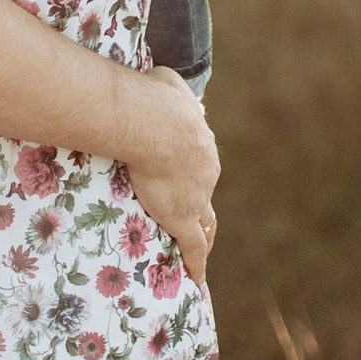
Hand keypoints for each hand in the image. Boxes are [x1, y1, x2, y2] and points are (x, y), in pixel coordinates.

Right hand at [126, 70, 219, 279]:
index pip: (199, 164)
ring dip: (203, 238)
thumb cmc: (155, 100)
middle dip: (199, 205)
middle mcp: (206, 174)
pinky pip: (193, 249)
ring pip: (206, 224)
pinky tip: (197, 281)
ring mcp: (197, 198)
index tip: (183, 177)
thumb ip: (166, 87)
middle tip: (192, 217)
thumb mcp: (167, 85)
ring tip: (198, 254)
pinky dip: (196, 266)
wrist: (155, 122)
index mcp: (201, 145)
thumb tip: (156, 78)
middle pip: (205, 194)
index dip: (191, 173)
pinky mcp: (183, 219)